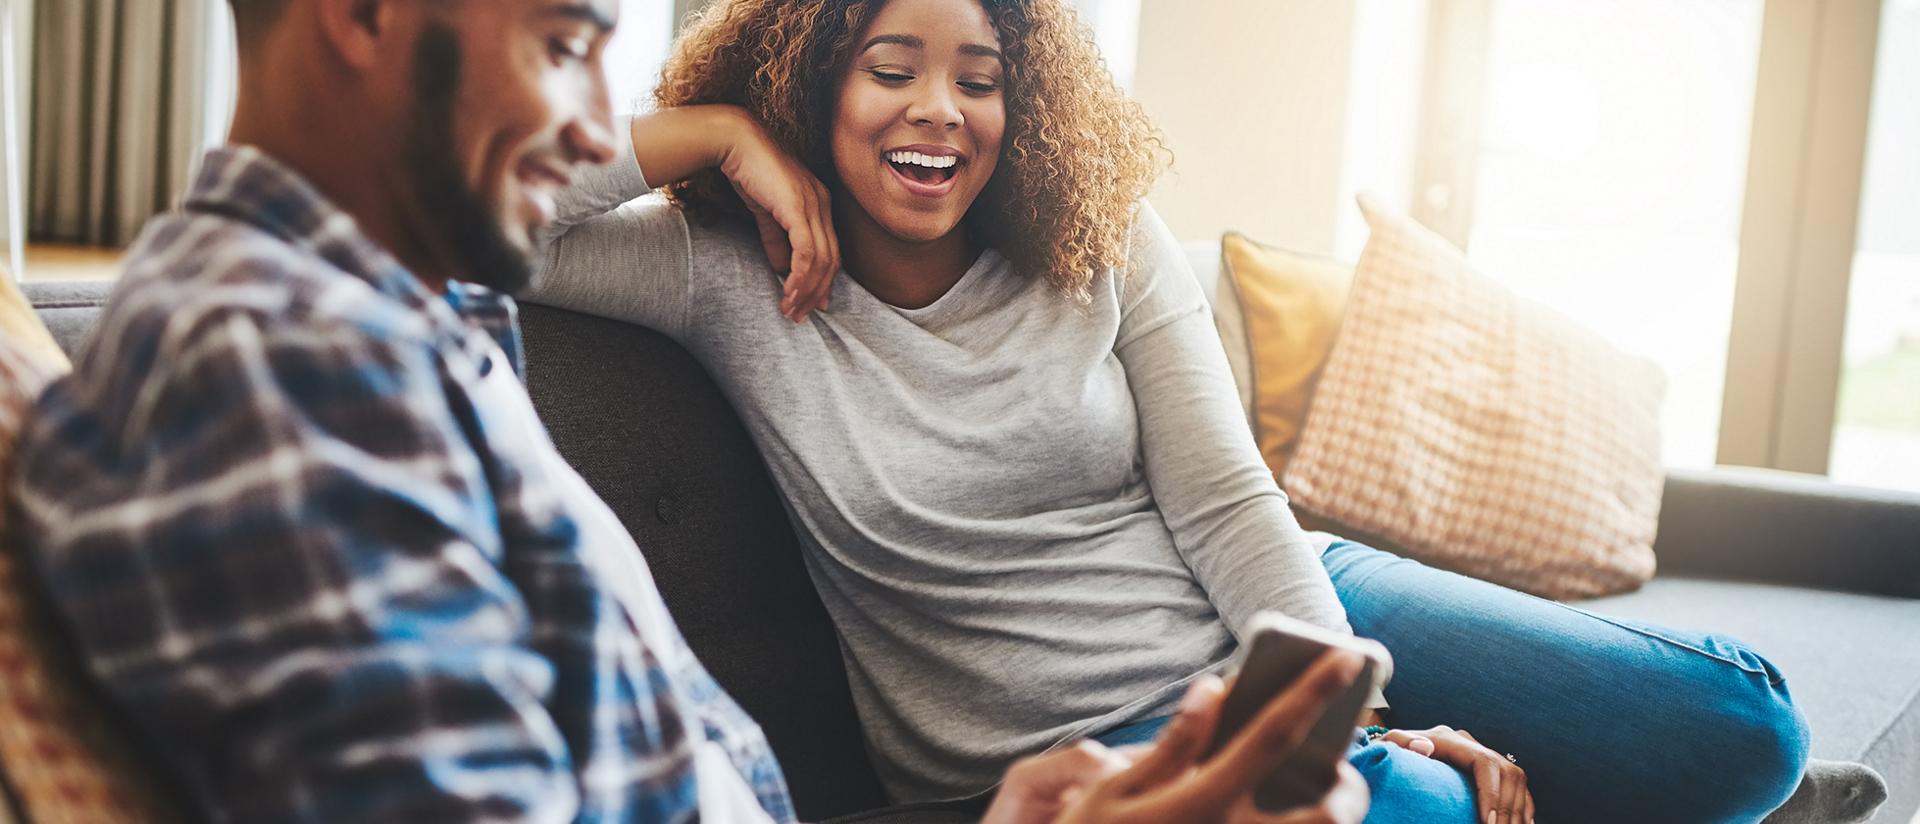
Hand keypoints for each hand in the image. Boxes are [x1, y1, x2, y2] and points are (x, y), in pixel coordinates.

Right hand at [712, 114, 837, 322]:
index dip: (824, 281)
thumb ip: (776, 239)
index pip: (830, 250)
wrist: (734, 141)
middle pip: (831, 261)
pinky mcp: (799, 208)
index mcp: (820, 203)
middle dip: (817, 293)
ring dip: (806, 291)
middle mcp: (823, 204)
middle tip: (801, 316)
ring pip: (821, 261)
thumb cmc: (749, 170)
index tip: (814, 304)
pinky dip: (799, 277)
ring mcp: (814, 205)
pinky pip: (807, 252)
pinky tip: (788, 292)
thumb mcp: (765, 212)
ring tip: (791, 310)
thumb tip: (781, 269)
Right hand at [982, 650, 1370, 823]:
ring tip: (1313, 796)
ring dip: (1328, 816)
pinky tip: (1275, 816)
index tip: (1349, 659)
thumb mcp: (1115, 790)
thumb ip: (1173, 743)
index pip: (1273, 734)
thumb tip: (1211, 690)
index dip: (1314, 691)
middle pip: (1328, 811)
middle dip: (1346, 784)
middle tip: (1333, 768)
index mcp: (1202, 801)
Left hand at [1378, 726, 1531, 823]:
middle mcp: (1474, 745)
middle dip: (1508, 809)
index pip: (1485, 763)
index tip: (1488, 821)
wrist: (1402, 750)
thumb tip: (1425, 748)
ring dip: (1518, 812)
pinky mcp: (1492, 771)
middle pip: (1508, 775)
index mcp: (1452, 739)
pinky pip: (1520, 789)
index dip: (1492, 793)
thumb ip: (1400, 742)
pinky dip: (1524, 809)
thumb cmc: (1395, 752)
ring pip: (1518, 783)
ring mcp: (1486, 756)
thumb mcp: (1391, 744)